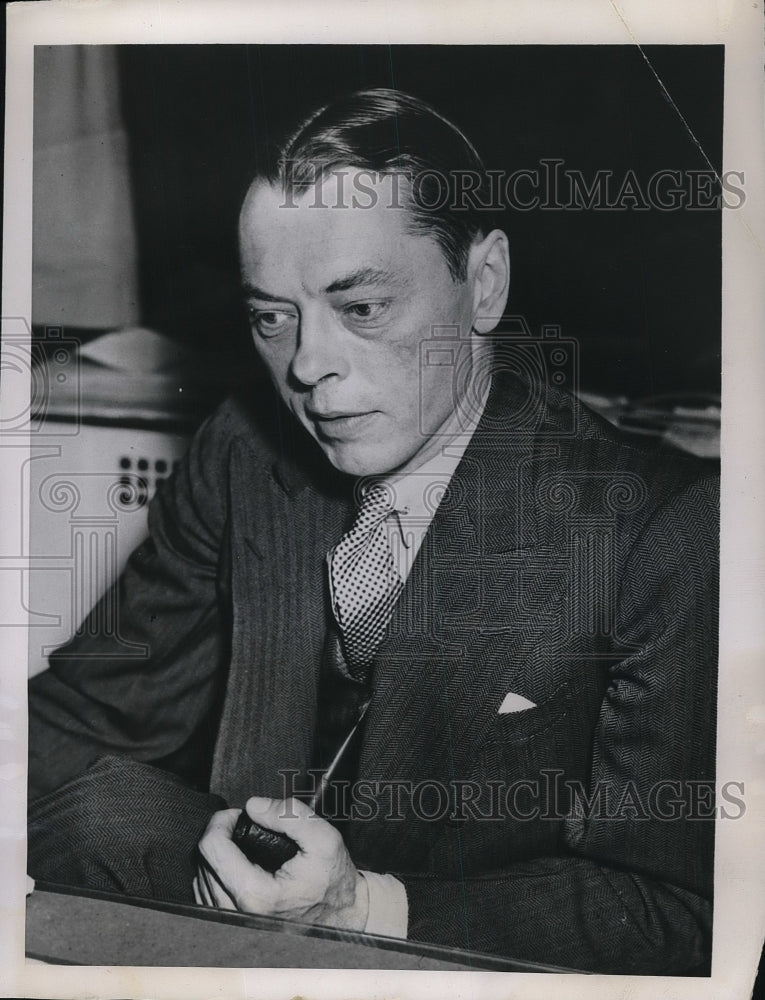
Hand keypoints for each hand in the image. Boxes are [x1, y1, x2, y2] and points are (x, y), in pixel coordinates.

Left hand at [194, 797, 369, 930]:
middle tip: (241, 825)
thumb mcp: (323, 838)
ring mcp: (233, 924)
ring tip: (239, 844)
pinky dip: (214, 874)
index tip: (238, 815)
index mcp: (255, 894)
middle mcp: (238, 914)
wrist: (343, 915)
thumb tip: (254, 806)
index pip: (211, 847)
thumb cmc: (333, 880)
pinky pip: (205, 896)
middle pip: (203, 861)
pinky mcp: (234, 927)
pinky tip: (234, 864)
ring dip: (215, 854)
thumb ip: (290, 814)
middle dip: (220, 835)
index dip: (221, 821)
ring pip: (200, 879)